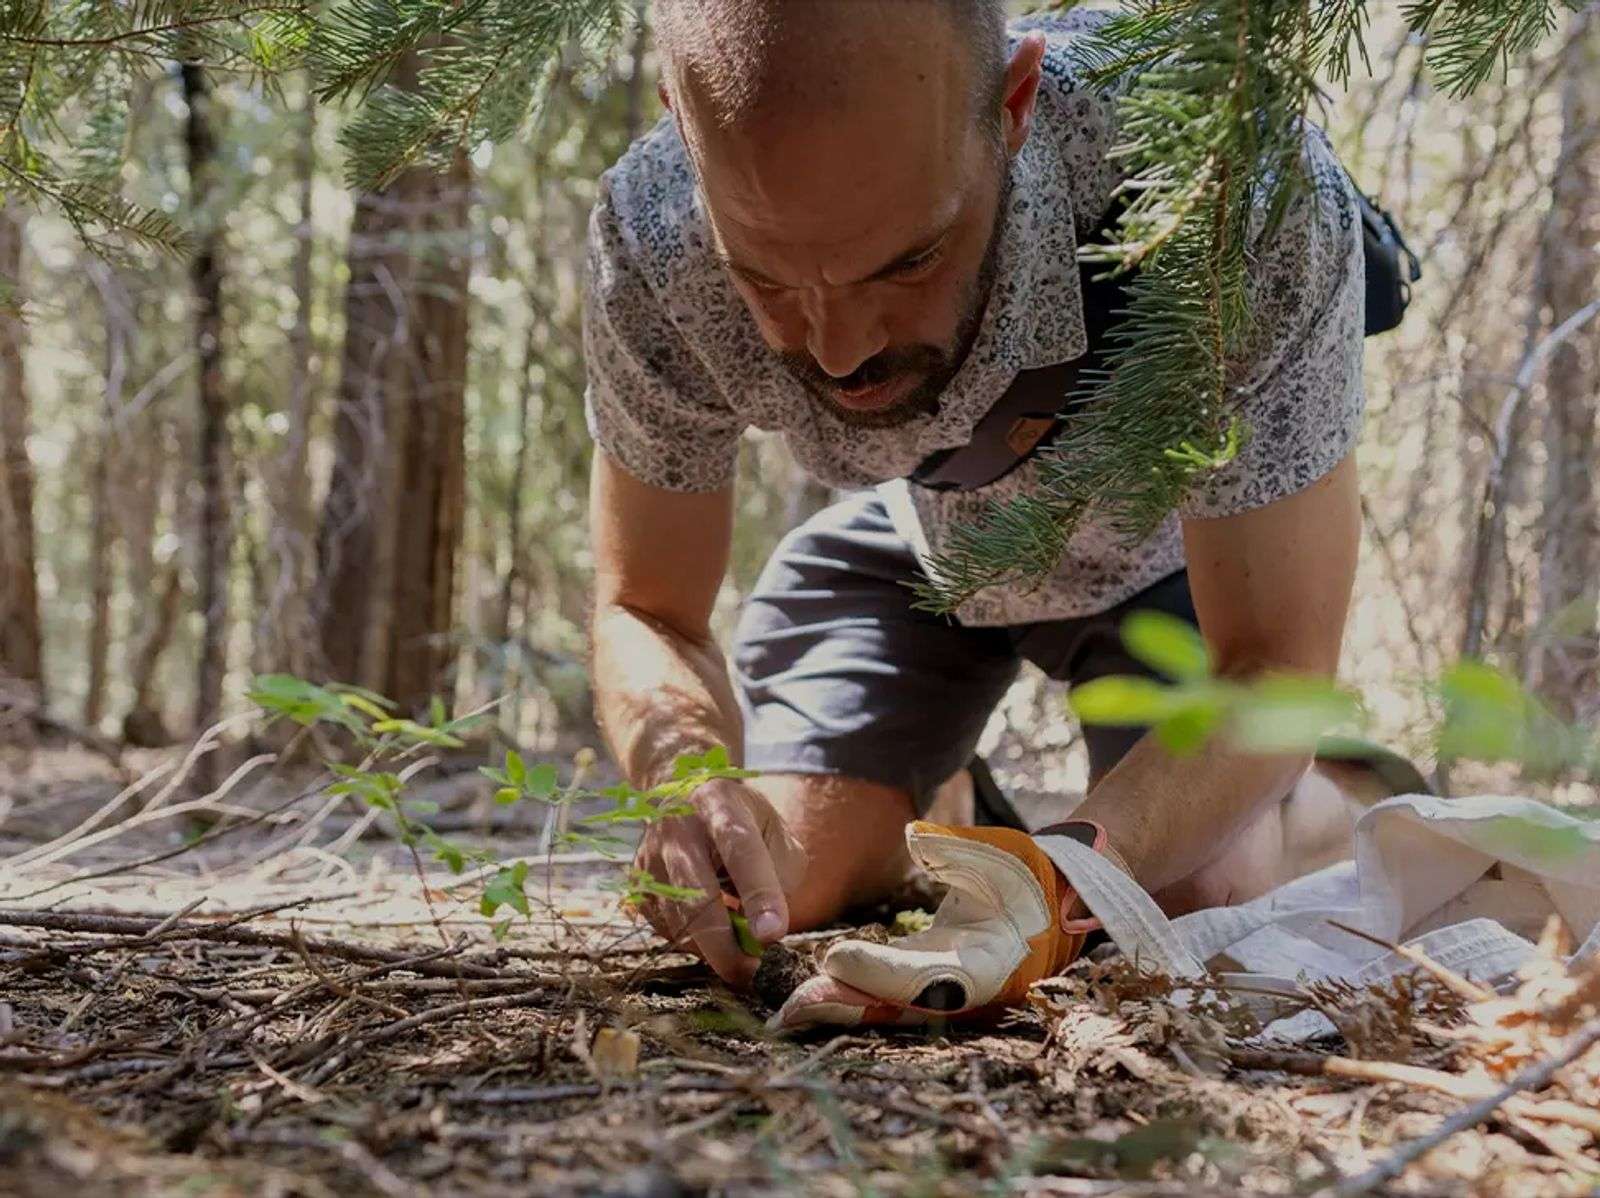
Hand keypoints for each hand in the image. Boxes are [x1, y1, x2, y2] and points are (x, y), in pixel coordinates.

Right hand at [634, 777, 806, 985]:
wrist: (683, 795)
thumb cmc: (742, 822)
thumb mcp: (775, 832)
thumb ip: (781, 874)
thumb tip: (763, 930)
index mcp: (720, 804)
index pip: (741, 850)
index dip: (758, 895)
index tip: (772, 935)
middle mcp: (677, 828)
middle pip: (696, 896)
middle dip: (725, 946)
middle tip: (752, 974)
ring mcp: (650, 857)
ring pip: (680, 922)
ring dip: (714, 947)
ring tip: (740, 945)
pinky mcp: (636, 885)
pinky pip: (667, 930)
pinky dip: (695, 942)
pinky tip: (712, 928)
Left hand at [770, 820, 1122, 1030]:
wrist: (1050, 897)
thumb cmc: (1025, 872)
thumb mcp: (997, 852)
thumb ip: (956, 847)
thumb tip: (915, 834)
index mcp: (990, 960)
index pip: (928, 976)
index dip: (881, 972)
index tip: (834, 959)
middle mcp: (967, 988)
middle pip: (901, 1006)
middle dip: (849, 1007)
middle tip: (795, 1009)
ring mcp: (948, 990)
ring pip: (891, 1007)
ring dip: (843, 1007)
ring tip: (793, 1010)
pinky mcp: (931, 980)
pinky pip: (890, 994)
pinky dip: (854, 994)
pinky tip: (816, 994)